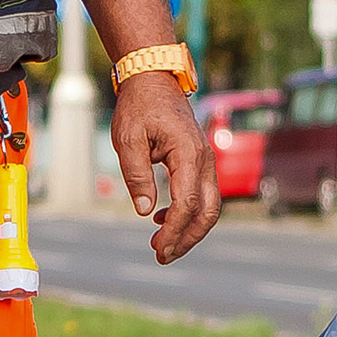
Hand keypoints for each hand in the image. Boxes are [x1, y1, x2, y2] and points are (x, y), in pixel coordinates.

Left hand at [110, 72, 219, 263]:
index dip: (175, 230)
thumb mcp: (129, 139)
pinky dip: (187, 212)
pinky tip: (161, 218)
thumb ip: (137, 175)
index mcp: (188, 153)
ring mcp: (205, 160)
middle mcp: (204, 159)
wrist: (153, 80)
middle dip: (188, 238)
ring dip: (188, 229)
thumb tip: (146, 211)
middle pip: (208, 211)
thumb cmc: (139, 106)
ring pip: (208, 205)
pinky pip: (201, 193)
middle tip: (163, 256)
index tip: (159, 248)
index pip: (187, 202)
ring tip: (162, 245)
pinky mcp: (199, 162)